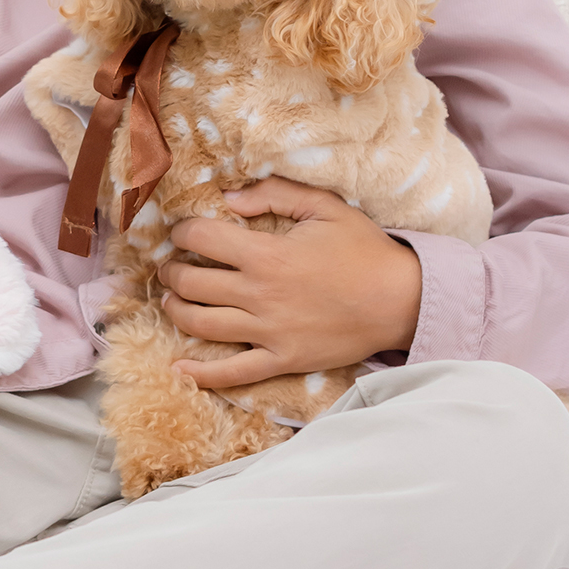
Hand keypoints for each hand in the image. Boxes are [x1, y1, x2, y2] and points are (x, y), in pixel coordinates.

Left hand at [157, 174, 422, 391]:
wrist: (400, 300)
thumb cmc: (363, 249)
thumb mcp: (323, 205)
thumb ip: (273, 194)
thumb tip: (228, 198)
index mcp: (266, 255)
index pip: (201, 240)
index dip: (182, 232)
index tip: (180, 232)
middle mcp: (259, 295)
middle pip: (192, 284)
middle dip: (171, 272)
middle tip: (168, 267)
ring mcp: (269, 332)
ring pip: (202, 324)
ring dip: (176, 311)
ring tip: (170, 301)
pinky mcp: (283, 360)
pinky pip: (234, 372)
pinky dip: (201, 374)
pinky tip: (179, 369)